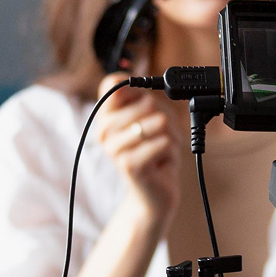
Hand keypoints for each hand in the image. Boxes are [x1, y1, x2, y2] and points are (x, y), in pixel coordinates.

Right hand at [96, 73, 180, 228]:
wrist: (154, 193)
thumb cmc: (154, 153)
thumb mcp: (150, 120)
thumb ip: (146, 100)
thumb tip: (147, 95)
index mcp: (105, 117)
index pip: (113, 83)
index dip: (137, 88)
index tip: (146, 104)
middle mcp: (103, 131)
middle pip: (148, 102)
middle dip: (166, 117)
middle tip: (161, 135)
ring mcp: (114, 149)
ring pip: (160, 122)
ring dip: (171, 135)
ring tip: (162, 148)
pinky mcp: (129, 165)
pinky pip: (163, 142)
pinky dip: (172, 150)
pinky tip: (162, 161)